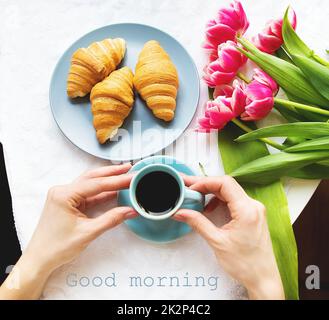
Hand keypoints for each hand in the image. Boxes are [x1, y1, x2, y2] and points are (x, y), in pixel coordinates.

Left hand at [0, 163, 136, 298]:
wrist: (40, 259)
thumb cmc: (57, 247)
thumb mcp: (88, 233)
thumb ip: (111, 219)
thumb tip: (130, 211)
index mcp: (64, 195)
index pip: (96, 184)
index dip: (116, 181)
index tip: (131, 177)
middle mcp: (63, 191)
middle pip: (92, 177)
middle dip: (112, 173)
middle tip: (129, 168)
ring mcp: (65, 196)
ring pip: (90, 183)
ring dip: (107, 180)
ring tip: (123, 175)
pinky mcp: (68, 203)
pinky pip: (88, 194)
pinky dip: (101, 192)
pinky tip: (114, 190)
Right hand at [174, 175, 283, 299]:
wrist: (263, 279)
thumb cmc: (245, 264)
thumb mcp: (217, 242)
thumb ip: (197, 223)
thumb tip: (180, 212)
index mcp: (247, 210)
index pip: (224, 183)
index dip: (205, 182)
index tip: (191, 187)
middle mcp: (254, 206)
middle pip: (226, 185)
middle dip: (205, 185)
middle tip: (187, 186)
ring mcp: (255, 210)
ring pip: (230, 192)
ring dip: (212, 193)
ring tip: (196, 198)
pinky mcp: (253, 215)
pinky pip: (234, 200)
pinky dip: (219, 201)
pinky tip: (209, 209)